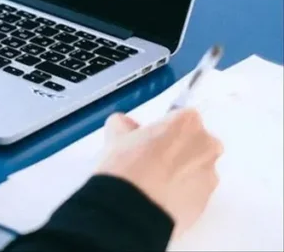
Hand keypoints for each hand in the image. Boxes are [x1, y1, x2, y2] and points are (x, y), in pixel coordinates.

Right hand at [96, 109, 222, 235]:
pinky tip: (159, 198)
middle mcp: (206, 146)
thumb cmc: (127, 164)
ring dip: (181, 172)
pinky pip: (195, 192)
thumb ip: (125, 124)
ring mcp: (210, 176)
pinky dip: (182, 193)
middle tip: (152, 160)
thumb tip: (128, 128)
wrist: (132, 208)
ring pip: (196, 169)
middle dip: (179, 149)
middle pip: (196, 143)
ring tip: (154, 183)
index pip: (181, 117)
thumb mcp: (116, 133)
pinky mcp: (207, 202)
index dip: (164, 129)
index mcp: (188, 122)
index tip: (150, 139)